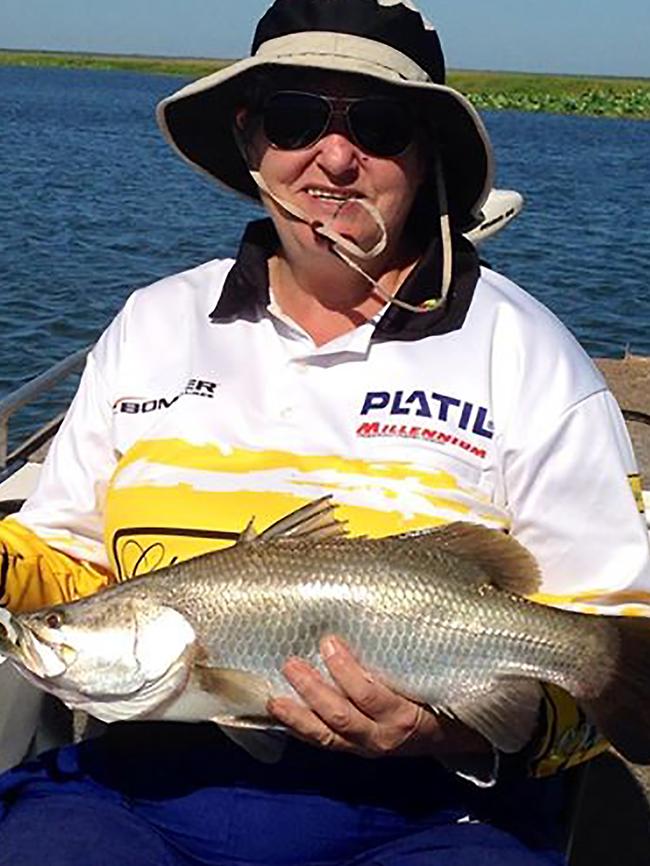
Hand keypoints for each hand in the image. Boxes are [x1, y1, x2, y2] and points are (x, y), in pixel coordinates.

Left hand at [267, 635, 489, 760]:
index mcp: (405, 714)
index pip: (370, 695)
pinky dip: (300, 729)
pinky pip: (323, 744)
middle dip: (313, 691)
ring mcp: (365, 748)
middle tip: (291, 663)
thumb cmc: (437, 693)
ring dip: (298, 715)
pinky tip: (281, 714)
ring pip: (326, 737)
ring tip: (274, 697)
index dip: (346, 671)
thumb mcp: (428, 675)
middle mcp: (383, 737)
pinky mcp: (353, 751)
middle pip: (342, 716)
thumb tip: (375, 600)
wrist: (449, 735)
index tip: (329, 641)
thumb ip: (403, 652)